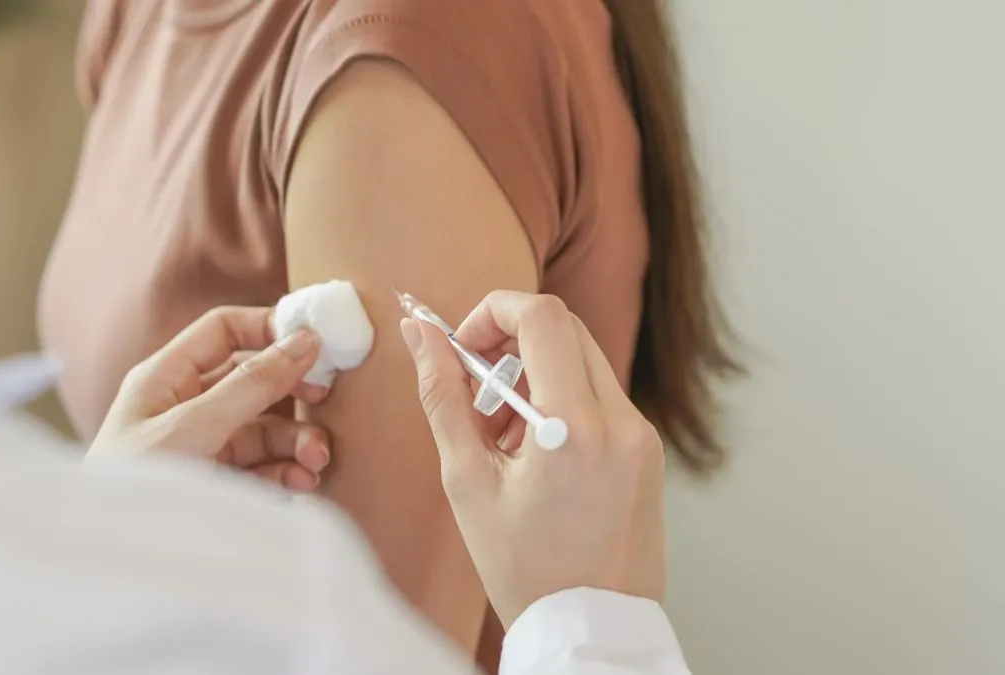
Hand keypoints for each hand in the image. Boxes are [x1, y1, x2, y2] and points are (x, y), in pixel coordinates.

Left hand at [89, 306, 331, 490]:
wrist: (113, 566)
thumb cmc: (131, 487)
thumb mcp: (192, 427)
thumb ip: (250, 385)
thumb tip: (304, 339)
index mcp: (165, 378)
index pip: (223, 331)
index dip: (268, 328)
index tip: (314, 340)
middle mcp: (185, 407)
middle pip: (254, 382)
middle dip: (293, 393)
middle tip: (324, 398)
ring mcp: (204, 448)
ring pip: (266, 429)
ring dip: (297, 441)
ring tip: (316, 461)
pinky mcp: (219, 486)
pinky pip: (265, 468)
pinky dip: (288, 472)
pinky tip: (302, 483)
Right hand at [400, 291, 665, 628]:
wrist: (590, 630)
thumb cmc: (524, 570)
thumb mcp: (467, 481)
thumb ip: (443, 397)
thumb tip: (418, 335)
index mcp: (573, 427)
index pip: (542, 316)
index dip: (493, 312)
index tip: (465, 346)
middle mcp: (621, 421)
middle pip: (565, 330)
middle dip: (511, 344)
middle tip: (477, 392)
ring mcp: (642, 436)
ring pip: (583, 361)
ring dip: (536, 374)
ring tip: (502, 436)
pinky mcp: (648, 451)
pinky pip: (602, 397)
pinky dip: (562, 402)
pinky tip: (535, 453)